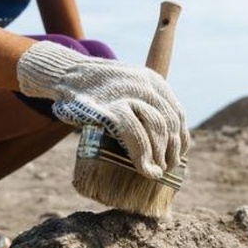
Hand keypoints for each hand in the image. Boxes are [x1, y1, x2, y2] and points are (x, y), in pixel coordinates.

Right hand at [17, 41, 188, 178]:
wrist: (66, 74)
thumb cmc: (96, 90)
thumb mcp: (125, 86)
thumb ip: (143, 104)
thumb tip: (161, 139)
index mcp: (152, 80)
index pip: (177, 113)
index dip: (181, 139)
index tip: (176, 157)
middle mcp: (144, 85)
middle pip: (169, 123)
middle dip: (171, 151)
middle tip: (165, 169)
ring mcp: (127, 96)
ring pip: (157, 129)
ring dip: (160, 156)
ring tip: (155, 172)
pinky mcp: (110, 110)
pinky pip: (135, 135)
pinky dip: (143, 156)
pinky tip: (146, 169)